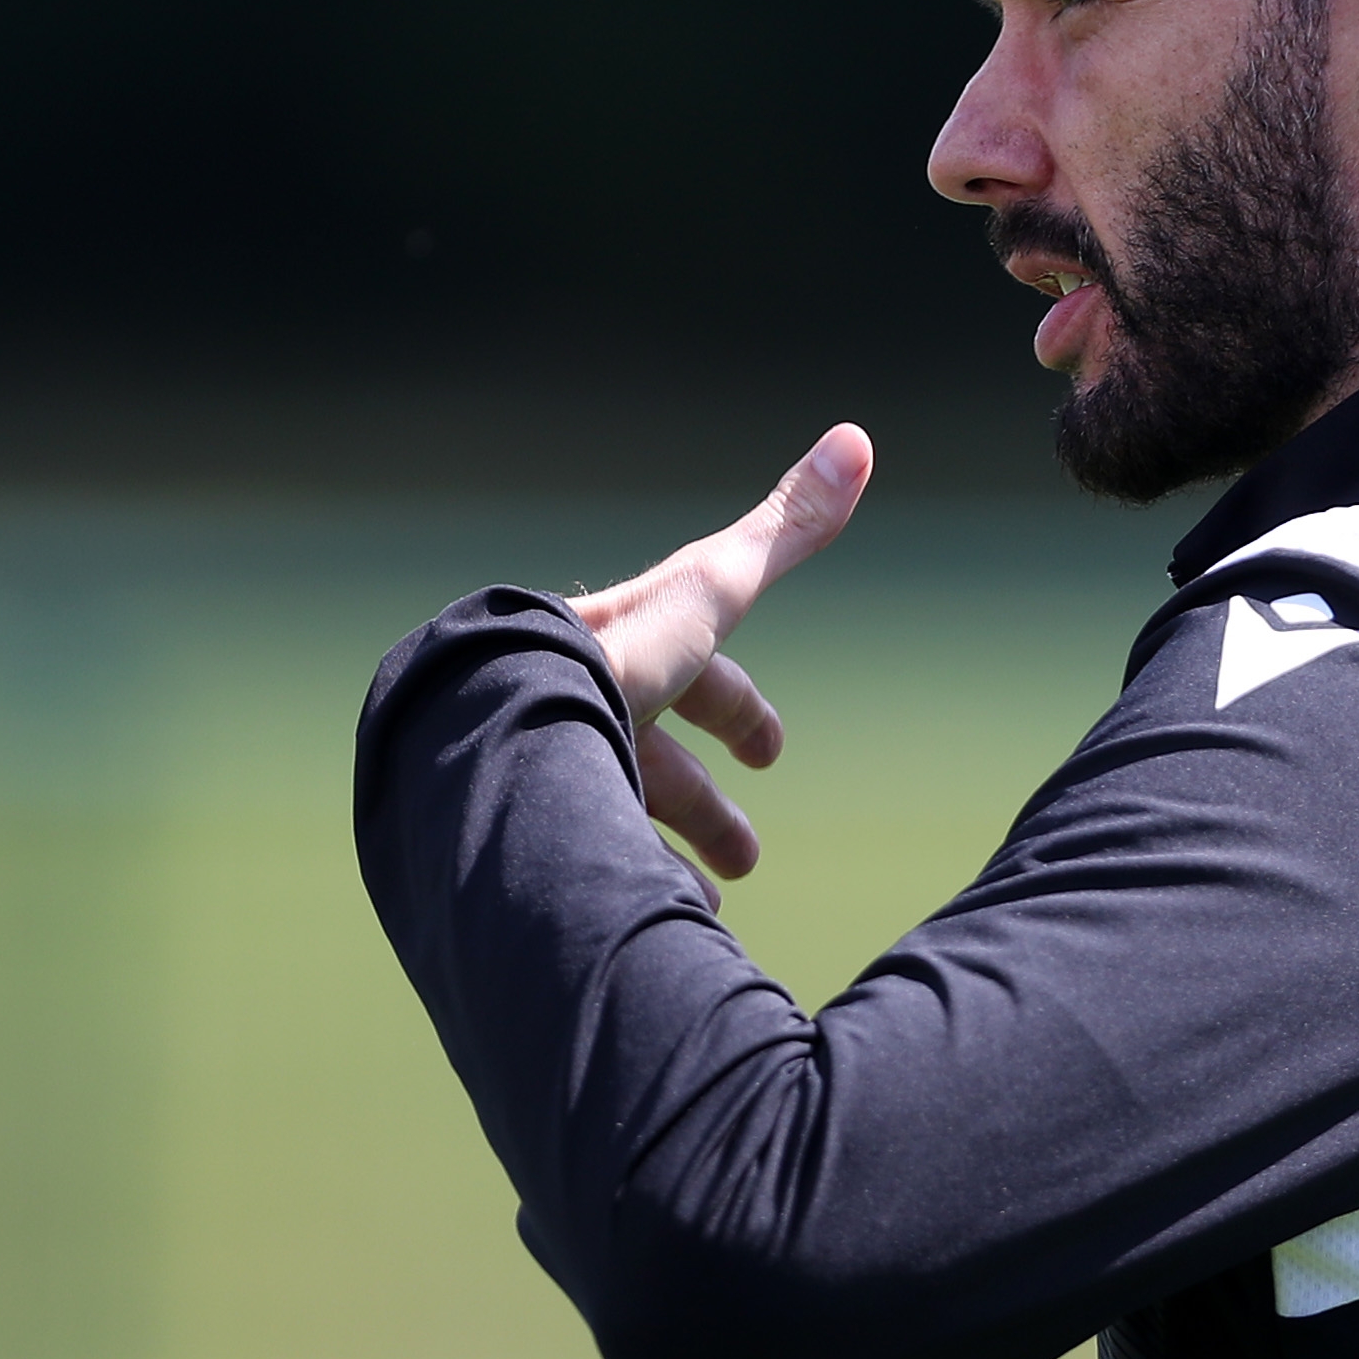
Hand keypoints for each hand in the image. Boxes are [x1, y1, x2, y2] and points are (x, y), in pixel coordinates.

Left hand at [569, 423, 874, 881]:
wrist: (500, 722)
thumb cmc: (613, 656)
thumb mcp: (713, 591)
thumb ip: (784, 530)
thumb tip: (858, 436)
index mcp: (629, 654)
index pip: (694, 679)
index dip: (739, 713)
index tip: (772, 751)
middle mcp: (582, 705)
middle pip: (652, 757)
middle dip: (704, 805)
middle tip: (745, 855)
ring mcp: (548, 766)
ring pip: (613, 814)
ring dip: (665, 856)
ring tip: (705, 904)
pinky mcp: (524, 826)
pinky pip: (575, 864)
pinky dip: (622, 889)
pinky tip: (652, 922)